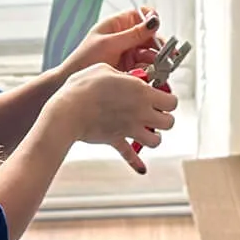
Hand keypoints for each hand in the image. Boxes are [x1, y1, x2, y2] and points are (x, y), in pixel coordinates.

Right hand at [52, 63, 177, 172]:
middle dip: (165, 118)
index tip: (160, 96)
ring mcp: (130, 129)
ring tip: (148, 131)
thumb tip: (128, 79)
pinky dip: (136, 162)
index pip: (172, 101)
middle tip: (156, 113)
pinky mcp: (116, 140)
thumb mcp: (105, 69)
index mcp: (142, 93)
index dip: (168, 99)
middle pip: (169, 122)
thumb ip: (123, 76)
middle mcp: (141, 112)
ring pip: (156, 141)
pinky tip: (141, 169)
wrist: (68, 111)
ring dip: (154, 137)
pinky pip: (129, 155)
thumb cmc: (84, 87)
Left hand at [63, 7, 160, 77]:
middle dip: (159, 44)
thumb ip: (133, 34)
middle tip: (167, 53)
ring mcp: (128, 53)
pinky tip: (152, 74)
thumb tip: (153, 21)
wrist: (72, 82)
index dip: (151, 18)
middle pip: (150, 36)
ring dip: (157, 59)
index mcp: (117, 24)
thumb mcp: (109, 44)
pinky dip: (151, 70)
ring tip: (159, 67)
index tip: (157, 26)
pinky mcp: (130, 68)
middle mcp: (124, 37)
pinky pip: (146, 66)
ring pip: (151, 52)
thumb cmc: (84, 60)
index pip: (141, 14)